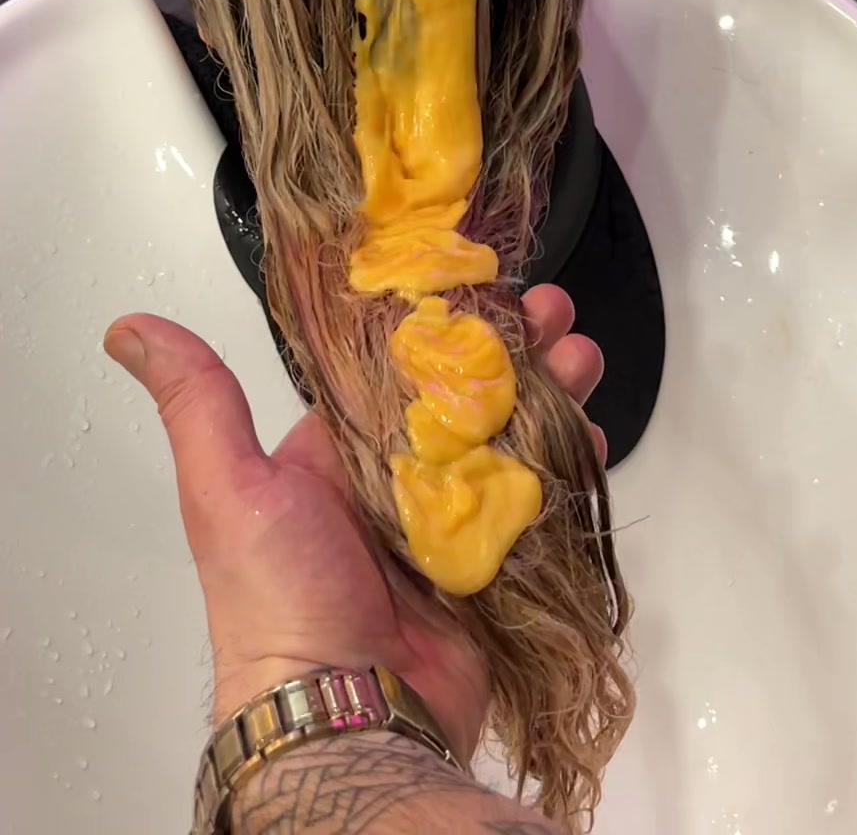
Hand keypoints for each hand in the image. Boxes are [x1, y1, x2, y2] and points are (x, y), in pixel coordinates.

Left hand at [103, 286, 603, 767]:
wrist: (346, 716)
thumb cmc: (277, 603)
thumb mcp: (228, 490)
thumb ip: (197, 403)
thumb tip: (129, 330)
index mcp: (333, 458)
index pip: (394, 367)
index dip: (437, 320)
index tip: (478, 276)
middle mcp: (394, 484)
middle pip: (464, 393)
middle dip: (511, 346)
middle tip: (551, 311)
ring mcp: (450, 526)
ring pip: (509, 437)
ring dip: (549, 391)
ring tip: (579, 356)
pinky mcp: (495, 568)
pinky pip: (538, 503)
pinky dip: (568, 465)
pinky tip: (591, 435)